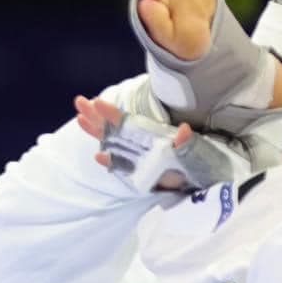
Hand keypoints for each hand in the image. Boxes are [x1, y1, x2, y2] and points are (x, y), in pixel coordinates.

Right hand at [74, 95, 198, 191]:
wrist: (202, 180)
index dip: (112, 113)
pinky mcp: (138, 171)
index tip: (97, 102)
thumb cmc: (196, 164)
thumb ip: (186, 142)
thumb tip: (185, 130)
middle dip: (96, 115)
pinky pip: (119, 164)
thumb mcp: (193, 152)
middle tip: (79, 101)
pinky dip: (108, 160)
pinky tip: (99, 155)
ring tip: (79, 118)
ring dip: (96, 130)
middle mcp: (141, 143)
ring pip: (112, 141)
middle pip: (113, 127)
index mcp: (151, 135)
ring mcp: (137, 156)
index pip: (127, 122)